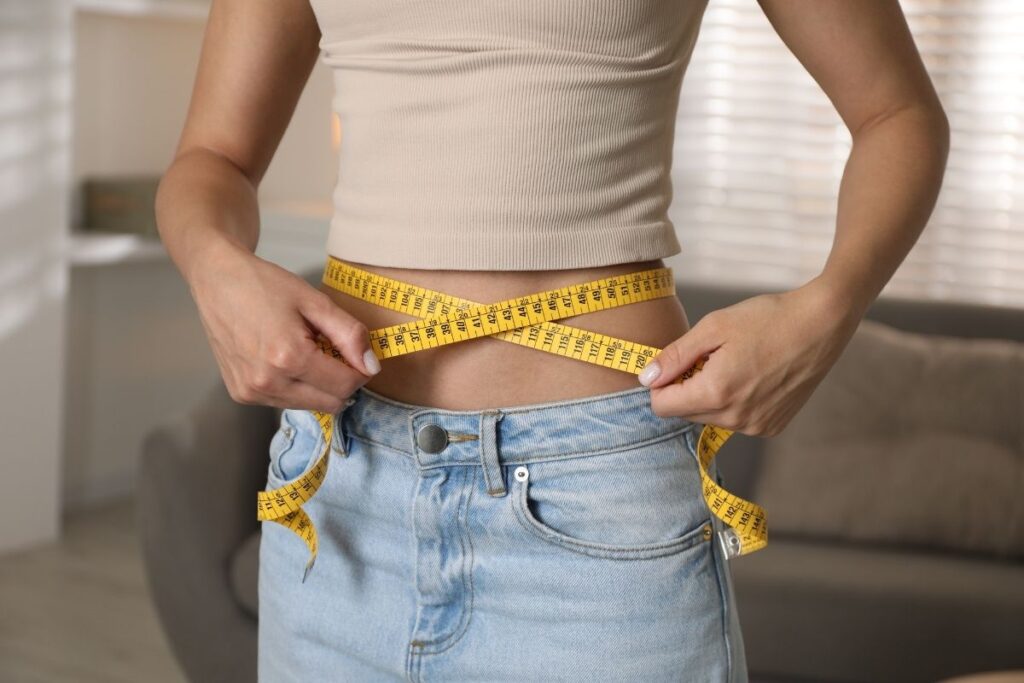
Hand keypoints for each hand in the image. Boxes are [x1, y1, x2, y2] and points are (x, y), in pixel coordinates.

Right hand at [187, 240, 380, 412]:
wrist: (217, 280)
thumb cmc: (265, 285)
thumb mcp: (315, 302)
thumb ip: (349, 334)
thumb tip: (371, 366)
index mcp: (289, 357)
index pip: (346, 385)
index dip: (361, 370)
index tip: (357, 352)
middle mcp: (268, 382)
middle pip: (331, 403)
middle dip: (342, 381)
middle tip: (332, 350)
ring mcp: (252, 392)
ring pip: (310, 406)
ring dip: (319, 385)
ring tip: (305, 350)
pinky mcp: (242, 394)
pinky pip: (286, 402)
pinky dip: (296, 386)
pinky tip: (284, 359)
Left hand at [638, 277, 862, 436]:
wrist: (821, 324)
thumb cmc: (768, 319)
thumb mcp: (713, 328)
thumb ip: (675, 356)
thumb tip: (646, 378)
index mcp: (716, 393)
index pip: (661, 407)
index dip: (661, 383)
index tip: (677, 362)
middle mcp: (735, 418)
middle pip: (685, 413)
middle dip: (687, 387)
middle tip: (712, 357)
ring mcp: (756, 426)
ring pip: (710, 417)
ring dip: (711, 394)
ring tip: (736, 364)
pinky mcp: (772, 427)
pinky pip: (735, 420)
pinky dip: (734, 401)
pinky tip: (753, 375)